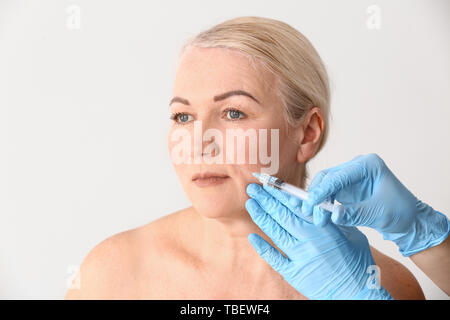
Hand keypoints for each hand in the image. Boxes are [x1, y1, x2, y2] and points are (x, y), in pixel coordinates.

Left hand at [245, 183, 392, 299]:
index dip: (282, 194)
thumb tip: (320, 204)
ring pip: (276, 232)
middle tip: (253, 188)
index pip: (298, 205)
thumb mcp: (353, 235)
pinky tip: (251, 237)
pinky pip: (274, 258)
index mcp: (324, 228)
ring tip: (250, 203)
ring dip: (261, 216)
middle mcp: (310, 240)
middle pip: (283, 215)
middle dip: (266, 200)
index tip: (270, 185)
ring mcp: (301, 257)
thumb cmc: (358, 264)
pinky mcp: (295, 274)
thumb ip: (335, 220)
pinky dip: (262, 247)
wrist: (357, 294)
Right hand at [302, 153, 448, 256]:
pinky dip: (322, 204)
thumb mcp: (379, 214)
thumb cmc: (401, 212)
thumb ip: (355, 213)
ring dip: (317, 201)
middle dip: (317, 195)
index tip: (312, 203)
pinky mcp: (347, 189)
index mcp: (368, 165)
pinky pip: (329, 194)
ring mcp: (350, 177)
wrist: (410, 220)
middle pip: (328, 177)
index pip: (339, 175)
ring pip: (325, 185)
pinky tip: (320, 215)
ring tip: (316, 218)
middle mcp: (357, 167)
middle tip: (309, 212)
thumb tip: (333, 215)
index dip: (323, 189)